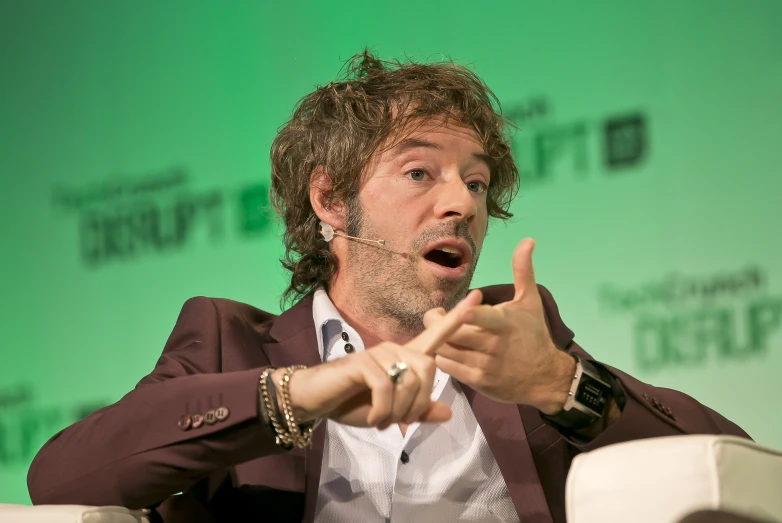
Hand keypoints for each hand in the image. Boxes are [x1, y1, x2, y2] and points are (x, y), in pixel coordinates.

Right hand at [280, 289, 482, 428]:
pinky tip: (374, 418)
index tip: (479, 297)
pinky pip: (386, 388)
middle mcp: (395, 349)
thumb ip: (418, 412)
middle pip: (429, 369)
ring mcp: (378, 353)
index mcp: (405, 358)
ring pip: (409, 382)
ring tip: (382, 421)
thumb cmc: (354, 403)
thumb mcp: (391, 413)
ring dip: (398, 411)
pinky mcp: (362, 362)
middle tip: (400, 422)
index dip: (458, 317)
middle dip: (419, 403)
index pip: (437, 334)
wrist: (316, 401)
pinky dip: (382, 410)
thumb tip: (447, 412)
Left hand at [423, 239, 574, 414]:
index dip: (469, 314)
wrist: (545, 378)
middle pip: (454, 333)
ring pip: (447, 350)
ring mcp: (484, 365)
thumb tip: (527, 240)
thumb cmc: (533, 335)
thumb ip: (523, 271)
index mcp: (504, 323)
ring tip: (441, 330)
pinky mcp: (477, 381)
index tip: (460, 309)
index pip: (482, 318)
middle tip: (437, 315)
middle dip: (438, 322)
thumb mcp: (530, 302)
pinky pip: (448, 367)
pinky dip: (442, 356)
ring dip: (438, 338)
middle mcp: (493, 345)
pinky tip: (446, 348)